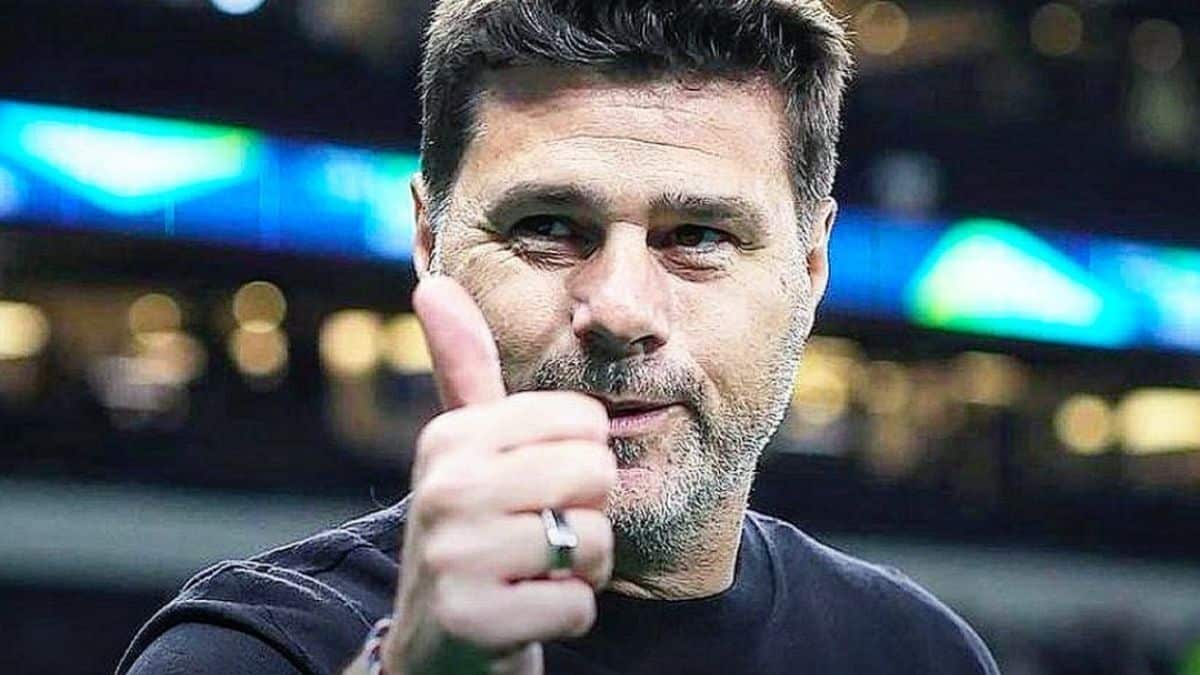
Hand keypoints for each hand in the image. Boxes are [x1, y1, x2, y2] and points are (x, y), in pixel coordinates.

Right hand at [381, 276, 615, 674]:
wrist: (440, 648)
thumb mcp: (465, 454)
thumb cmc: (473, 535)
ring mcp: (453, 554)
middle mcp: (444, 486)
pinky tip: (524, 611)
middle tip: (540, 536)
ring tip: (531, 573)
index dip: (579, 463)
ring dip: (579, 570)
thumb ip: (463, 369)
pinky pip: (578, 603)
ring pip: (594, 540)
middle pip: (595, 474)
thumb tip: (433, 282)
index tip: (535, 488)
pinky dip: (567, 614)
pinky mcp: (472, 618)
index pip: (583, 421)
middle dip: (585, 515)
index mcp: (449, 437)